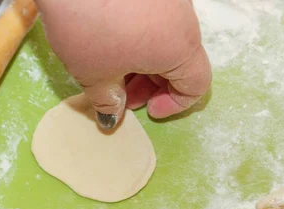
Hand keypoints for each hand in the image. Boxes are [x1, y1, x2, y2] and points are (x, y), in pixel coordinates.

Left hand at [35, 0, 211, 125]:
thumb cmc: (86, 22)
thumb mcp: (93, 72)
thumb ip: (108, 100)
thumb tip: (111, 115)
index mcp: (180, 48)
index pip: (197, 85)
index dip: (175, 104)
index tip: (147, 109)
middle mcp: (183, 20)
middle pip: (181, 62)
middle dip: (153, 85)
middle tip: (121, 93)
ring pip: (166, 39)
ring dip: (144, 60)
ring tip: (109, 64)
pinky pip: (153, 18)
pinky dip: (138, 35)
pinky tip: (106, 36)